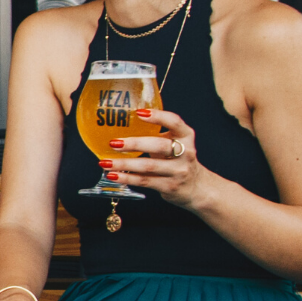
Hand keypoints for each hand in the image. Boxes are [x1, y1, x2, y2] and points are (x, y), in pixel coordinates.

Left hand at [102, 107, 216, 207]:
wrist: (196, 187)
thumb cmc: (178, 160)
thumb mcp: (173, 143)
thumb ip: (156, 134)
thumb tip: (122, 124)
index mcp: (186, 136)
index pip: (175, 122)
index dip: (158, 116)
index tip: (139, 113)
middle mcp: (185, 153)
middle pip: (159, 146)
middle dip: (134, 144)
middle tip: (114, 143)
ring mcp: (178, 171)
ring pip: (149, 166)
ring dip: (124, 164)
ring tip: (106, 162)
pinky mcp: (170, 186)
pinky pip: (145, 181)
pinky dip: (127, 178)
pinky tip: (113, 175)